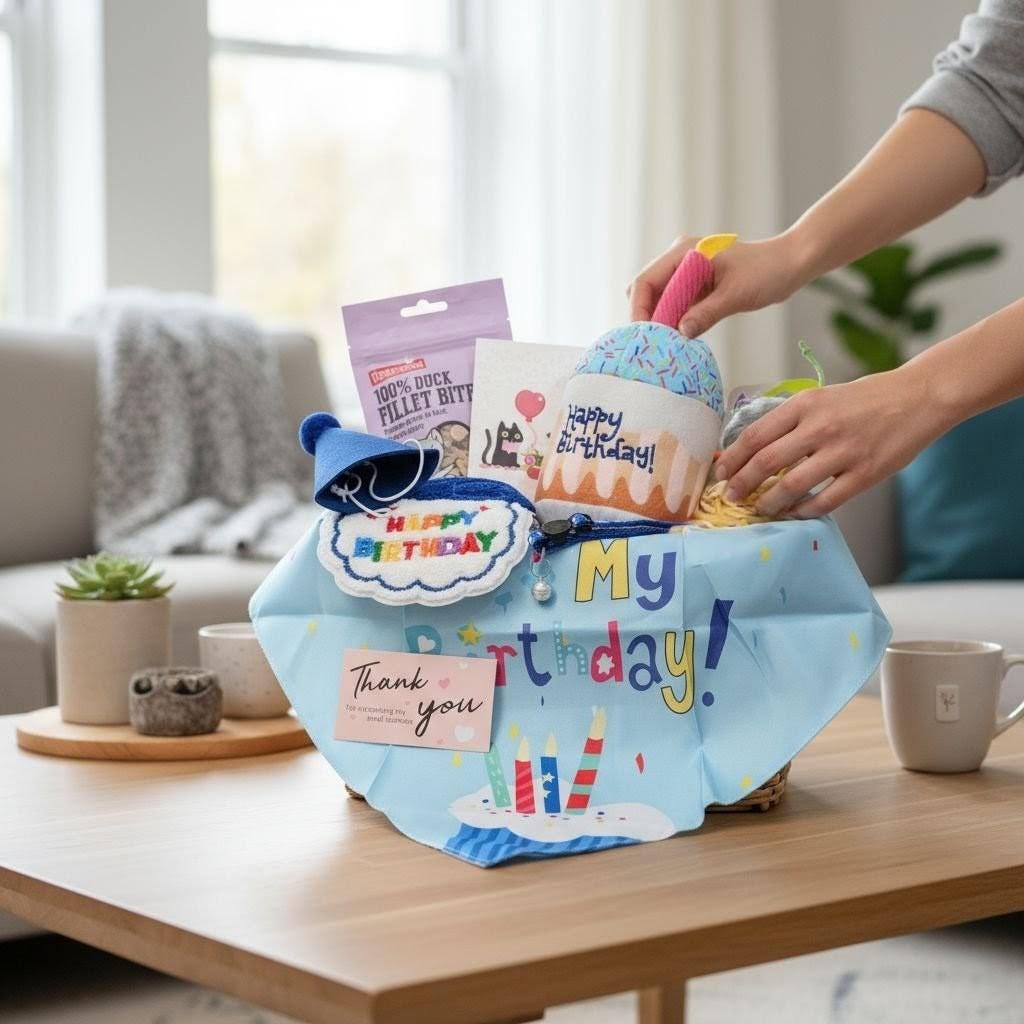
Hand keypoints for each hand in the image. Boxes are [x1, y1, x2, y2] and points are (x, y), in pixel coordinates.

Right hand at [627, 232, 811, 335]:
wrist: (789, 264)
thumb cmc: (767, 271)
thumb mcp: (735, 295)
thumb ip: (706, 313)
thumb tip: (680, 333)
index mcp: (684, 252)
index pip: (645, 281)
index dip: (639, 310)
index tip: (644, 336)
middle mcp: (680, 259)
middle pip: (647, 291)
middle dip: (647, 317)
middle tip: (655, 344)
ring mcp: (687, 272)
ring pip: (659, 300)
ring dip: (661, 321)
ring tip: (667, 345)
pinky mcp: (696, 285)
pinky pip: (676, 305)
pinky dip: (674, 321)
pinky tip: (680, 338)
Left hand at [714, 367, 946, 517]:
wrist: (919, 397)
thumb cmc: (865, 399)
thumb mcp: (821, 397)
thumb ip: (791, 420)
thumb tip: (753, 448)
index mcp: (805, 404)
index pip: (755, 435)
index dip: (731, 458)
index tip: (720, 472)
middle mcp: (820, 426)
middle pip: (766, 462)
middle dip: (742, 484)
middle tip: (732, 496)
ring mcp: (843, 451)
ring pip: (792, 486)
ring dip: (770, 503)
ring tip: (761, 508)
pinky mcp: (865, 473)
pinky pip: (825, 501)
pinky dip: (805, 511)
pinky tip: (795, 513)